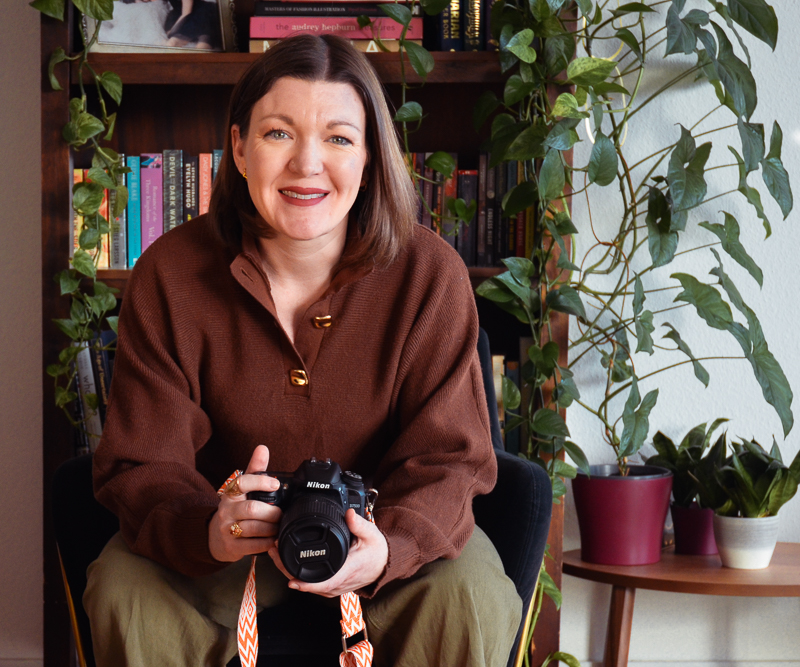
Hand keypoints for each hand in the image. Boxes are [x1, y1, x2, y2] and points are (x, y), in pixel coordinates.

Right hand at [208, 445, 282, 562]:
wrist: (215, 537)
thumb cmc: (235, 509)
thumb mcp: (242, 489)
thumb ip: (255, 469)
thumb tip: (262, 448)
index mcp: (230, 494)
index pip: (242, 483)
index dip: (261, 482)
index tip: (276, 483)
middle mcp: (227, 510)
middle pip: (252, 509)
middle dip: (272, 512)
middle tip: (281, 513)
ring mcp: (227, 530)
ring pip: (254, 528)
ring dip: (272, 528)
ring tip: (278, 526)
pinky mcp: (231, 547)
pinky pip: (253, 546)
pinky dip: (267, 543)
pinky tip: (273, 540)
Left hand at [267, 509, 388, 597]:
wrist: (383, 564)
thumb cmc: (376, 551)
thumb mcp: (371, 534)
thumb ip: (359, 524)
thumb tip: (349, 514)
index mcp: (347, 572)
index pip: (324, 584)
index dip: (305, 583)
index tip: (290, 579)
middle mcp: (338, 584)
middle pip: (308, 586)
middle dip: (287, 570)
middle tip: (273, 550)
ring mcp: (333, 588)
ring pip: (306, 587)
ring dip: (288, 571)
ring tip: (275, 552)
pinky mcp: (329, 587)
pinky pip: (309, 585)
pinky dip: (296, 574)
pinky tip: (286, 561)